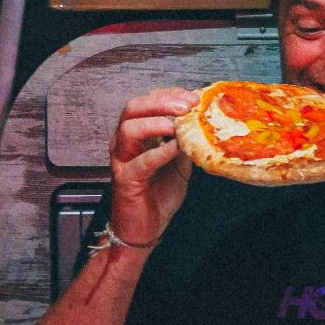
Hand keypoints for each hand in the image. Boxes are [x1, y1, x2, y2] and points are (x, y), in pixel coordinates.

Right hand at [108, 88, 194, 248]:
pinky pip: (141, 161)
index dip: (169, 95)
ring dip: (156, 122)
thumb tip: (203, 124)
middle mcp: (123, 142)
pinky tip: (176, 148)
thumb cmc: (158, 195)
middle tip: (187, 106)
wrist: (144, 229)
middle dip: (161, 102)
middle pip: (133, 108)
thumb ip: (185, 143)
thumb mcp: (178, 163)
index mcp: (136, 134)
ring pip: (129, 128)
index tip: (194, 97)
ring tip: (179, 125)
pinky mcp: (125, 180)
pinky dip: (159, 151)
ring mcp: (122, 159)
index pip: (147, 102)